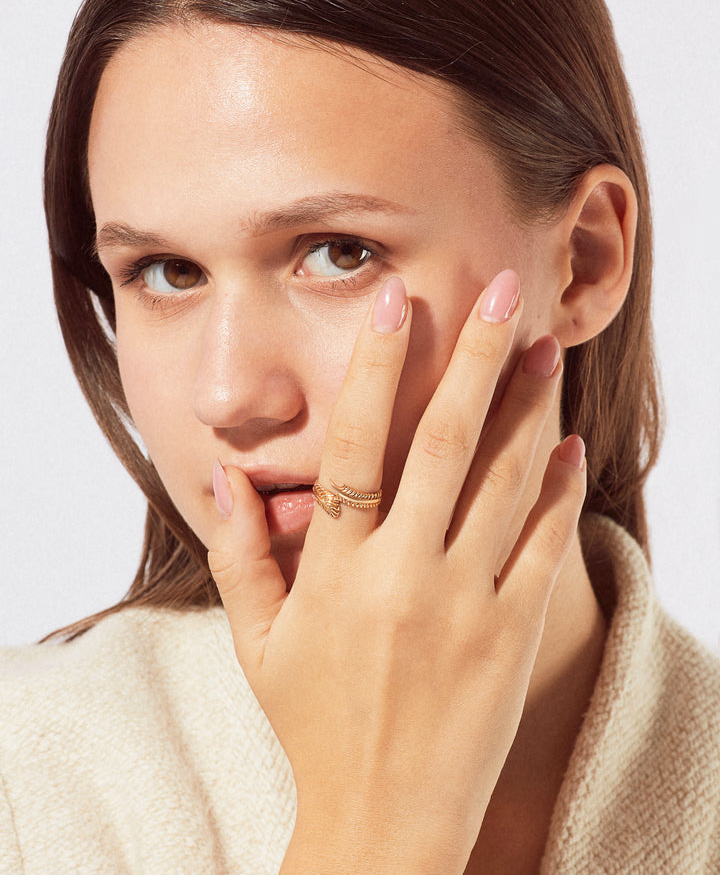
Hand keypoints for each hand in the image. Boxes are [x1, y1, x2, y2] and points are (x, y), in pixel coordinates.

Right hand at [207, 270, 585, 872]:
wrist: (384, 822)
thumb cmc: (315, 727)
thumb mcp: (258, 645)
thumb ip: (240, 556)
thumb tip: (224, 478)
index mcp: (335, 572)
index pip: (355, 448)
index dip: (376, 370)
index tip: (396, 304)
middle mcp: (404, 576)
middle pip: (444, 446)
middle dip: (476, 359)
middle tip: (505, 294)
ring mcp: (466, 604)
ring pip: (505, 485)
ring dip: (530, 410)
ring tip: (546, 349)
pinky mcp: (513, 636)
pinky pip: (544, 550)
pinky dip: (560, 495)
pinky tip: (571, 448)